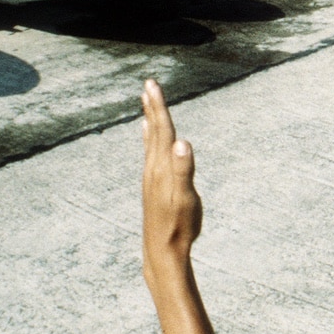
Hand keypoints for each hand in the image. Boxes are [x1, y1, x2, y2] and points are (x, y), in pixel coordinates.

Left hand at [141, 79, 202, 286]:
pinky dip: (149, 137)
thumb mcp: (186, 199)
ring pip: (151, 140)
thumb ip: (183, 170)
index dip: (159, 107)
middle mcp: (154, 168)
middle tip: (149, 84)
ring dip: (151, 119)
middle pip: (154, 131)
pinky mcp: (154, 184)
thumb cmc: (178, 225)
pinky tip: (147, 133)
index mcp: (162, 167)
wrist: (162, 249)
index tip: (153, 85)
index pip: (162, 130)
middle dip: (153, 106)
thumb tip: (181, 143)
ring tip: (147, 102)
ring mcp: (152, 176)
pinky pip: (150, 152)